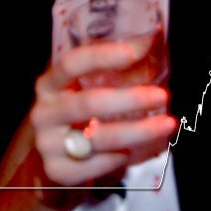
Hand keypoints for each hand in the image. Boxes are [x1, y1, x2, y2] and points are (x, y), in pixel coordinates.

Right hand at [30, 42, 175, 187]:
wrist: (48, 162)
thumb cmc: (74, 119)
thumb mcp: (81, 92)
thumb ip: (109, 72)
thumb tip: (150, 40)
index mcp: (49, 84)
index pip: (72, 63)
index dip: (103, 55)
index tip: (135, 51)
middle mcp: (44, 111)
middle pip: (89, 103)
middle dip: (130, 99)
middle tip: (162, 95)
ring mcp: (47, 143)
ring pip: (99, 138)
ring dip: (138, 131)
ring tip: (166, 125)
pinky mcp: (57, 171)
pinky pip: (97, 165)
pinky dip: (119, 158)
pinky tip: (132, 152)